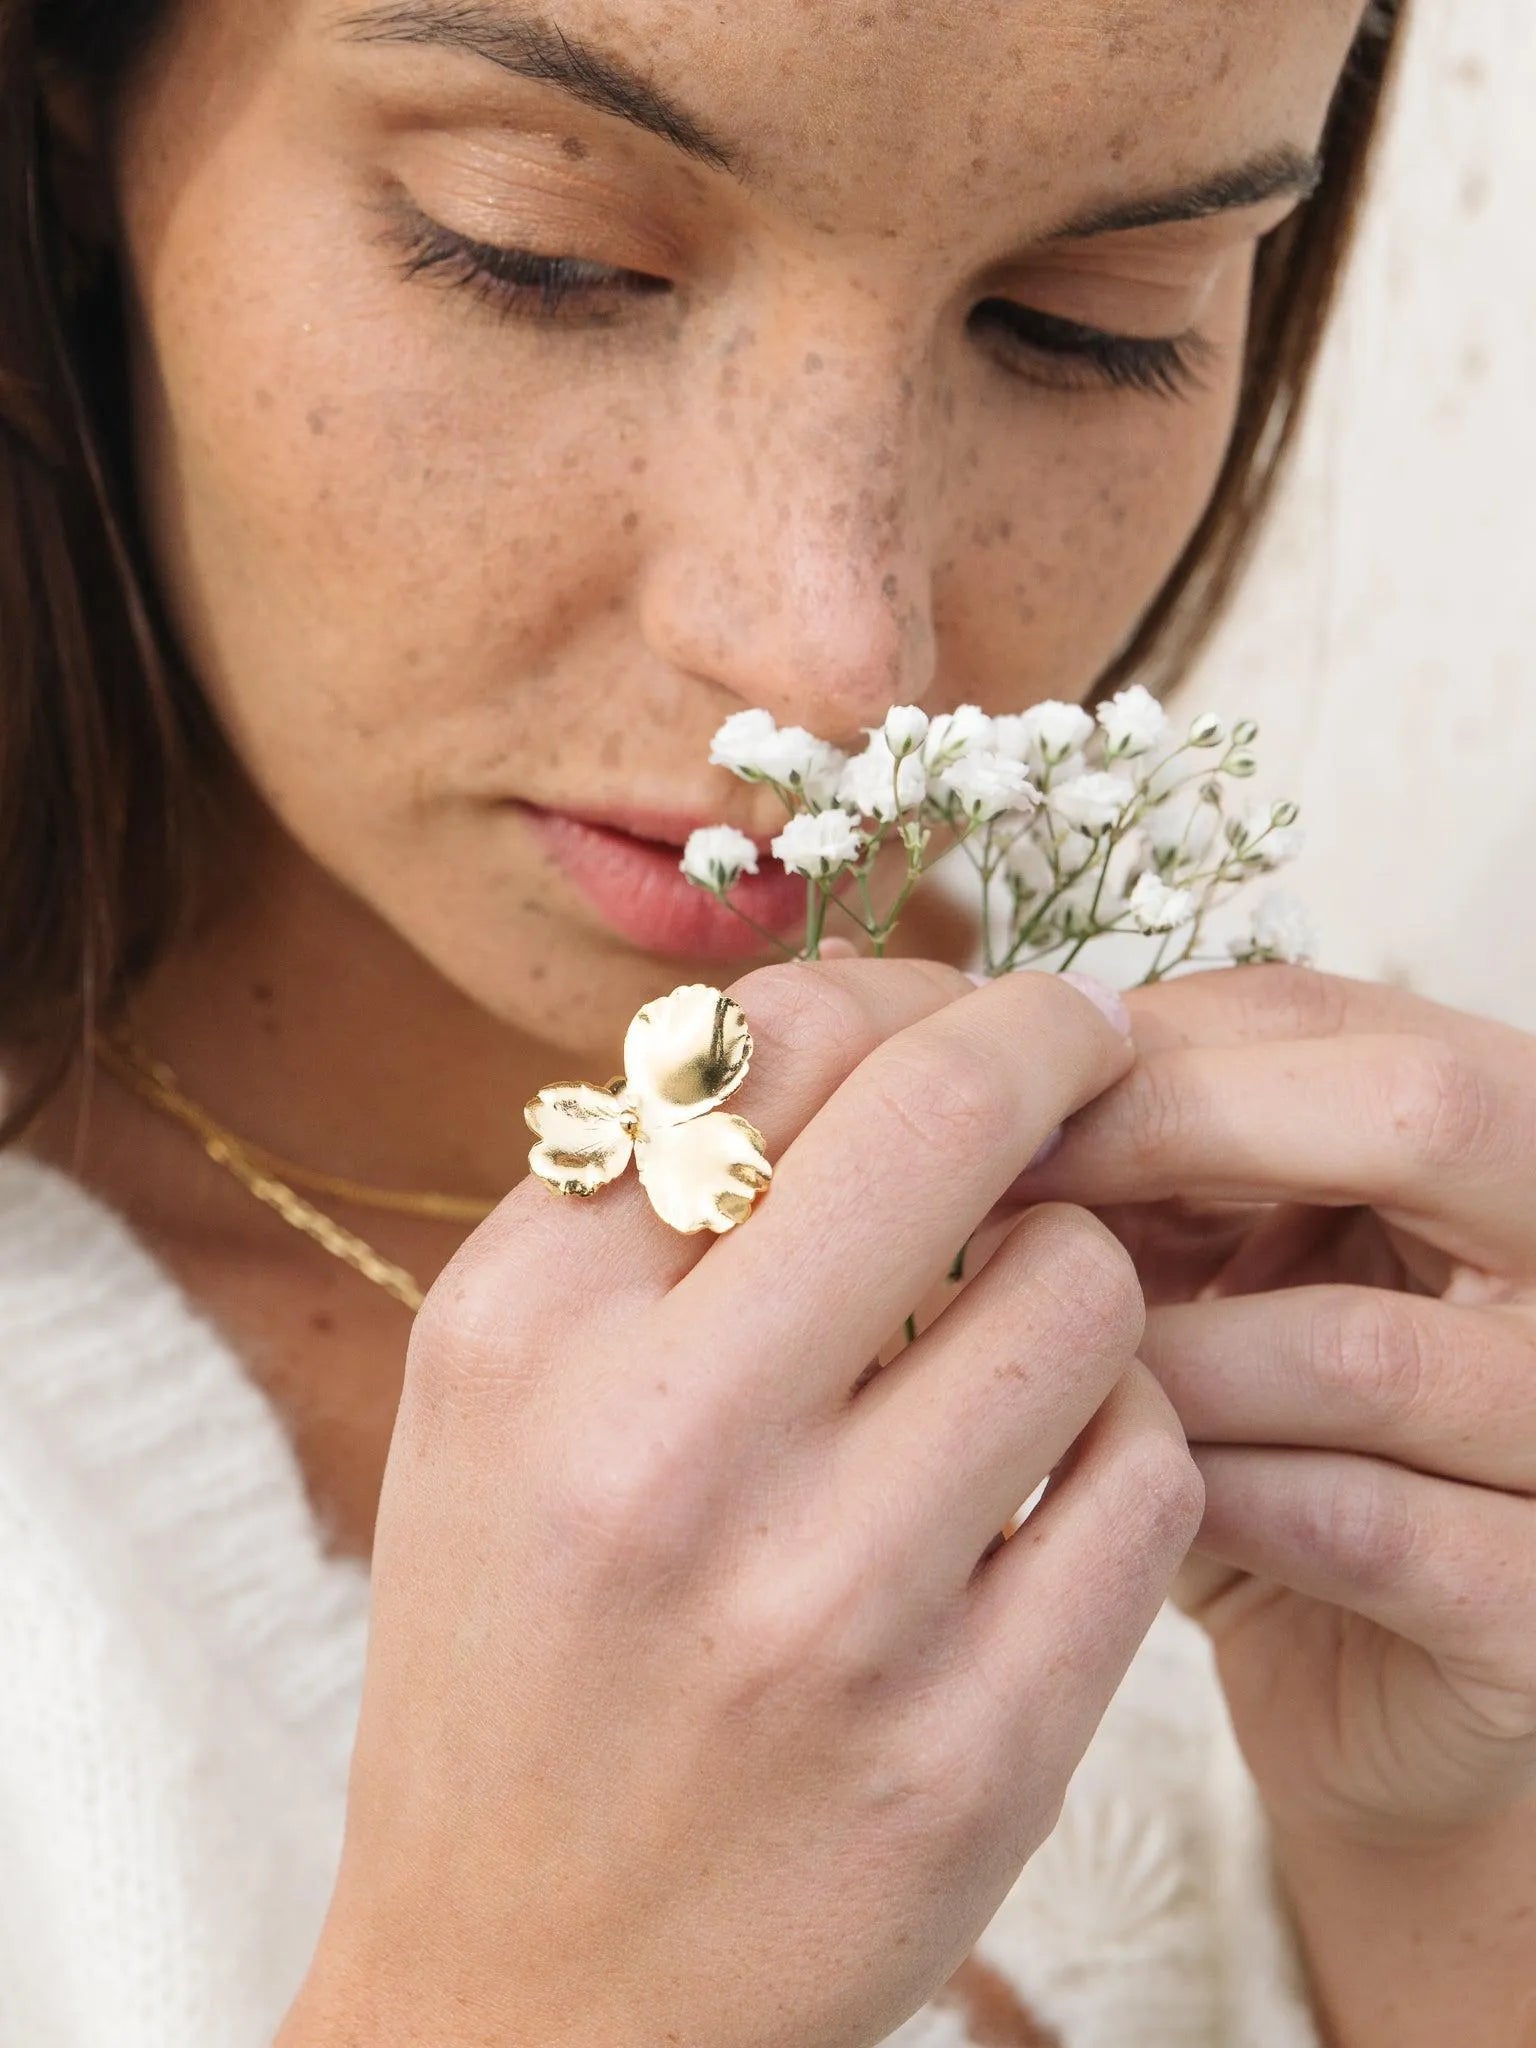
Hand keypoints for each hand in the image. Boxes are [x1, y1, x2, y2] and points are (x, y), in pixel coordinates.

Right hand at [281, 959, 1200, 2047]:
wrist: (526, 1990)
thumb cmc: (519, 1655)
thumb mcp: (498, 1397)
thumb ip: (646, 1200)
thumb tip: (860, 1022)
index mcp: (526, 1334)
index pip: (776, 1039)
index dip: (916, 986)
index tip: (981, 1011)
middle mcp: (664, 1454)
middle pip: (954, 1114)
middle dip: (1055, 1046)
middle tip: (1092, 1050)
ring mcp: (828, 1612)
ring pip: (1088, 1291)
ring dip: (1081, 1278)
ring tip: (1021, 1336)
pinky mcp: (971, 1753)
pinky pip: (1147, 1479)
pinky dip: (1125, 1441)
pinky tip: (1053, 1479)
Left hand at [1015, 962, 1535, 1845]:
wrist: (1370, 1703)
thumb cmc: (1265, 1455)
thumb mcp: (1211, 1281)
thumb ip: (1140, 1178)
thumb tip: (969, 1081)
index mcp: (1499, 1148)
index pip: (1336, 1021)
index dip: (1150, 1038)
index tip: (991, 1091)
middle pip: (1419, 1113)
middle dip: (1175, 1133)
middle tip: (1002, 1196)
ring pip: (1368, 1344)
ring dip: (1160, 1349)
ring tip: (1024, 1371)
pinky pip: (1366, 1525)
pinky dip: (1206, 1497)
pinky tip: (1100, 1495)